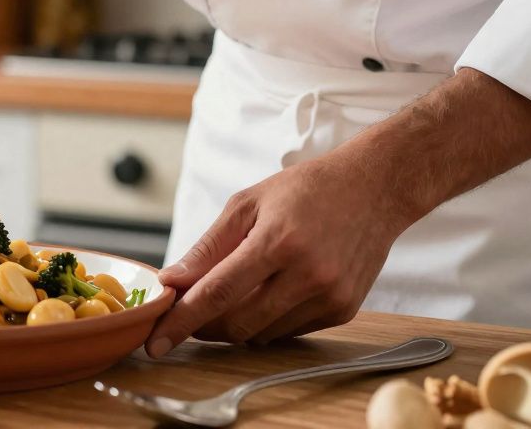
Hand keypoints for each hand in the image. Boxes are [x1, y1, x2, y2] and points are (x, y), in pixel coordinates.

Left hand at [145, 158, 415, 356]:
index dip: (182, 321)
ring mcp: (330, 296)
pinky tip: (269, 293)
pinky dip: (267, 320)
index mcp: (277, 241)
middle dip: (205, 325)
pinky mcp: (344, 310)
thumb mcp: (247, 204)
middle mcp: (308, 274)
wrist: (375, 189)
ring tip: (232, 293)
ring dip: (236, 324)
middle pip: (237, 323)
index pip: (217, 293)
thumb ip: (208, 248)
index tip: (156, 342)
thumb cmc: (305, 190)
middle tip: (189, 313)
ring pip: (262, 333)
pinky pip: (289, 331)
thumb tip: (172, 282)